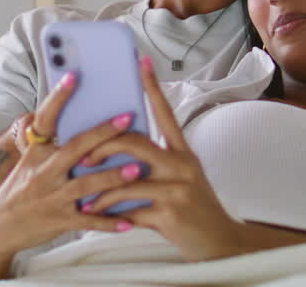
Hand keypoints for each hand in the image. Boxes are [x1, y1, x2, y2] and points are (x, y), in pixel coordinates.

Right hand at [0, 71, 141, 281]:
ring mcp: (52, 197)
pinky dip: (109, 222)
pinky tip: (129, 221)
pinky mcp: (60, 221)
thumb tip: (82, 119)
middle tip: (127, 118)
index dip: (58, 98)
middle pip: (75, 148)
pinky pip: (89, 221)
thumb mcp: (30, 162)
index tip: (73, 76)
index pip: (46, 120)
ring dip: (112, 177)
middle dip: (102, 133)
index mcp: (37, 153)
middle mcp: (43, 172)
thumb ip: (54, 145)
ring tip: (137, 169)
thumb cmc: (21, 189)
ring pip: (86, 184)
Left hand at [79, 55, 246, 261]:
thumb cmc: (194, 209)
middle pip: (134, 142)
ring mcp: (176, 188)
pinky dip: (110, 215)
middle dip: (103, 148)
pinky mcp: (170, 213)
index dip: (152, 86)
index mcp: (183, 152)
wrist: (220, 244)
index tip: (140, 62)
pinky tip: (99, 219)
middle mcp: (182, 164)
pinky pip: (129, 210)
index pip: (165, 113)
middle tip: (85, 159)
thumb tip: (120, 152)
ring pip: (126, 179)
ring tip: (85, 200)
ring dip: (100, 191)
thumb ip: (157, 164)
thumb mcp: (181, 179)